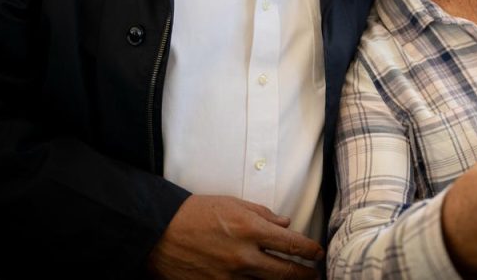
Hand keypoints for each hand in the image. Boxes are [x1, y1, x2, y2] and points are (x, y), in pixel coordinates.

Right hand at [146, 195, 321, 278]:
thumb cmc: (195, 213)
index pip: (291, 244)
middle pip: (285, 273)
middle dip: (305, 275)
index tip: (317, 253)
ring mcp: (229, 277)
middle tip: (315, 275)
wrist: (159, 233)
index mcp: (250, 230)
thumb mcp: (232, 204)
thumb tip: (284, 225)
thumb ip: (262, 214)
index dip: (310, 251)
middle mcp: (243, 257)